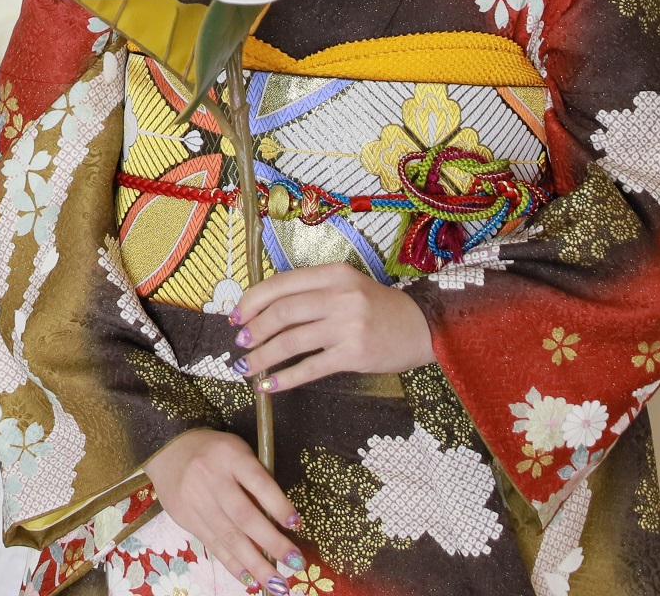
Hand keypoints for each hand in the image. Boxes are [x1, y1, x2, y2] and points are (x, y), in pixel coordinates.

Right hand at [145, 429, 302, 590]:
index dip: (278, 505)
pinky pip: (213, 545)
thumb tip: (278, 523)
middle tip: (296, 564)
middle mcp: (211, 477)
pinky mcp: (186, 518)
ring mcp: (196, 500)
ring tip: (277, 584)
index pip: (259, 482)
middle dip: (272, 543)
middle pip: (244, 516)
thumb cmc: (214, 451)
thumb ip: (254, 482)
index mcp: (230, 455)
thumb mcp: (237, 453)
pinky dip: (233, 564)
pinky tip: (250, 579)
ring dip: (256, 564)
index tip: (296, 525)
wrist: (167, 449)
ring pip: (229, 537)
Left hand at [235, 263, 432, 393]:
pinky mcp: (355, 354)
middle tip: (240, 343)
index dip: (252, 301)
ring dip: (263, 356)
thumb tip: (264, 312)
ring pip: (292, 340)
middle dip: (254, 329)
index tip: (236, 316)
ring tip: (247, 366)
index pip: (281, 284)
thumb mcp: (346, 288)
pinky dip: (285, 378)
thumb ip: (312, 294)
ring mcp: (348, 325)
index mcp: (333, 274)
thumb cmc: (378, 308)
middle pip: (282, 312)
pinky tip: (269, 386)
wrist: (423, 328)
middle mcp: (339, 296)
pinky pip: (311, 367)